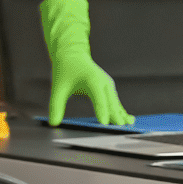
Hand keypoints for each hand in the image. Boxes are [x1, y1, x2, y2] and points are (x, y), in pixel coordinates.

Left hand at [40, 0, 132, 126]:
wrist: (73, 55)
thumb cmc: (65, 70)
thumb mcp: (58, 87)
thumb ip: (56, 105)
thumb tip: (53, 123)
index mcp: (92, 79)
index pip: (98, 98)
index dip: (101, 110)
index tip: (104, 122)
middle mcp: (104, 82)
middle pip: (110, 102)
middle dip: (115, 115)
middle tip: (119, 128)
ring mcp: (108, 85)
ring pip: (116, 102)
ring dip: (121, 114)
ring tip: (128, 126)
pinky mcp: (109, 89)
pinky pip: (116, 102)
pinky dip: (121, 111)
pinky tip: (129, 120)